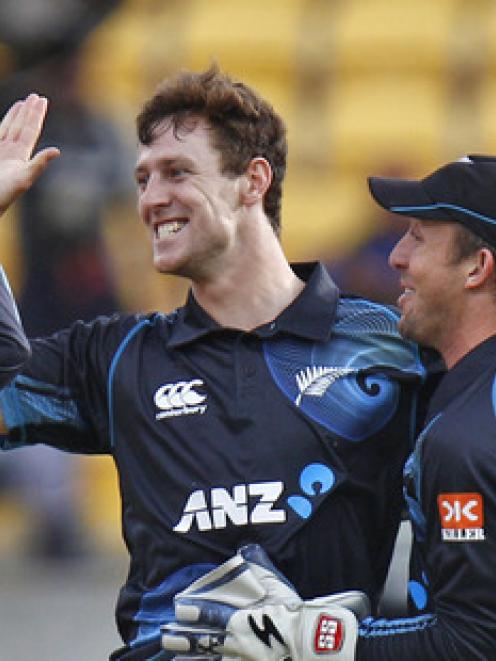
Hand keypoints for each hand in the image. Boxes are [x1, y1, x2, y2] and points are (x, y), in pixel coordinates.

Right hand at [0, 93, 59, 215]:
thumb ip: (39, 164)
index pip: (31, 130)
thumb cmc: (4, 193)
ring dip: (17, 116)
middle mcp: (12, 153)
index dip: (36, 115)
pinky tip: (10, 118)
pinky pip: (0, 133)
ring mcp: (2, 152)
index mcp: (22, 156)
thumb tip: (57, 150)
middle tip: (36, 96)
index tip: (42, 100)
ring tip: (24, 102)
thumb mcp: (23, 178)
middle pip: (22, 127)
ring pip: (10, 128)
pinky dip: (5, 123)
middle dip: (29, 112)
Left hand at [161, 544, 368, 659]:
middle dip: (182, 639)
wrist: (312, 646)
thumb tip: (248, 548)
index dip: (193, 612)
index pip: (210, 615)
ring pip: (209, 660)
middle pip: (203, 641)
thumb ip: (260, 569)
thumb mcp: (278, 589)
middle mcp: (237, 642)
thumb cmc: (295, 616)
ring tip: (174, 656)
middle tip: (167, 635)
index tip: (179, 608)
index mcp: (242, 619)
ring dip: (190, 658)